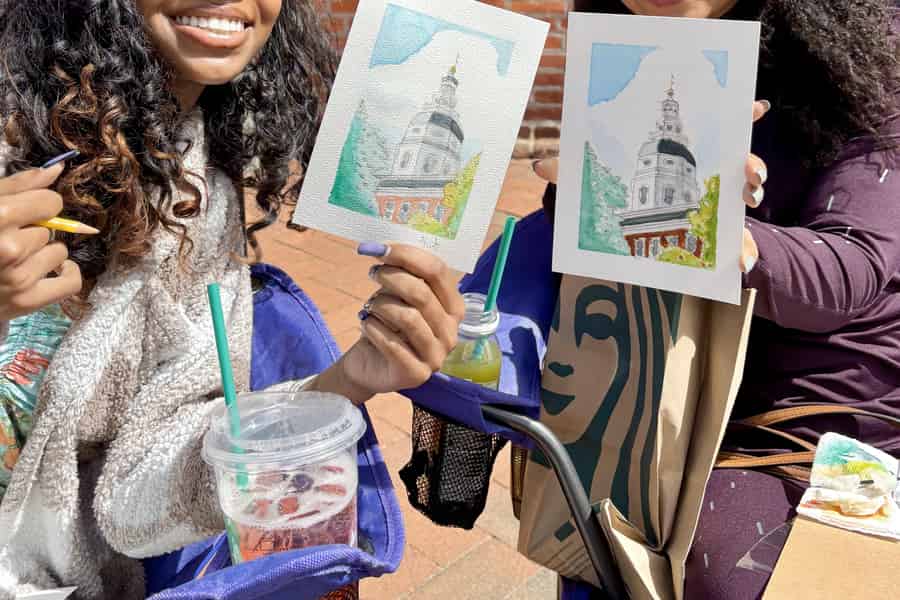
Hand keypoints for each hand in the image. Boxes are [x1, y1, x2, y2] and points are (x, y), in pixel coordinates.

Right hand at [0, 163, 81, 320]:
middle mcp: (9, 248)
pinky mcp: (27, 301)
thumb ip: (19, 186)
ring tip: (16, 259)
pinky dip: (67, 274)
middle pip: (52, 229)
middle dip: (33, 232)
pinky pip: (71, 282)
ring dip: (43, 255)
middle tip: (7, 241)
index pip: (51, 203)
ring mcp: (18, 278)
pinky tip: (50, 270)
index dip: (41, 205)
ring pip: (60, 253)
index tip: (27, 212)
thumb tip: (57, 169)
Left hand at [312, 242, 464, 403]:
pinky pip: (392, 343)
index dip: (407, 255)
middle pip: (422, 293)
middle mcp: (451, 332)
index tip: (380, 248)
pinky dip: (373, 328)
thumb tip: (383, 248)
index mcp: (454, 307)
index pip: (437, 271)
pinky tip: (366, 324)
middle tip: (373, 272)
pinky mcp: (417, 374)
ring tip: (369, 306)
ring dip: (381, 305)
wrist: (370, 364)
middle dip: (392, 277)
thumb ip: (401, 273)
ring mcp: (437, 356)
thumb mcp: (398, 295)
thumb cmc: (388, 324)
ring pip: (408, 317)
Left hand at [532, 100, 771, 273]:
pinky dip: (743, 251)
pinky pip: (737, 242)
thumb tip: (539, 165)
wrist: (625, 237)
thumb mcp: (590, 184)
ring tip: (749, 201)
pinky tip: (743, 262)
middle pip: (741, 157)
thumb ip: (571, 171)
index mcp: (679, 151)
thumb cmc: (611, 198)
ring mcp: (713, 202)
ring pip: (743, 194)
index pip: (714, 125)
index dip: (740, 113)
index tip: (758, 106)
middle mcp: (704, 171)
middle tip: (749, 172)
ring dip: (751, 196)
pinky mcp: (714, 236)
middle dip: (752, 161)